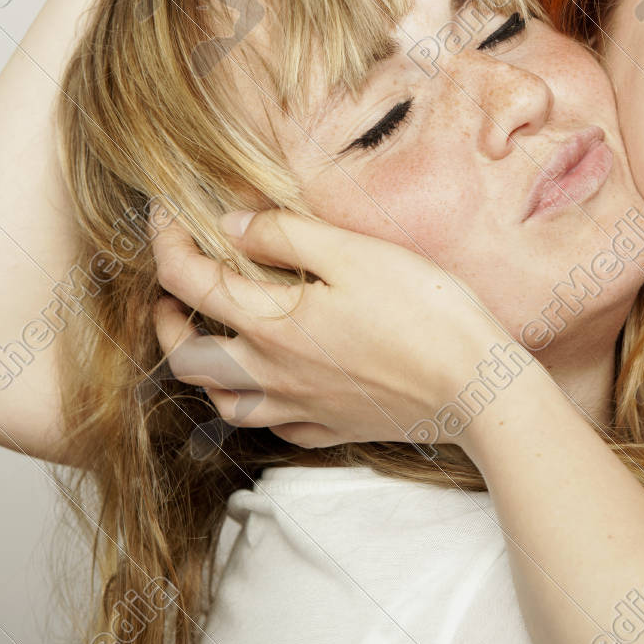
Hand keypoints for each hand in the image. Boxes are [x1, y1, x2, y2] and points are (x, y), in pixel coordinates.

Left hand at [151, 208, 506, 448]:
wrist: (477, 388)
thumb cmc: (425, 313)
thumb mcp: (354, 253)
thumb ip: (285, 235)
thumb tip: (231, 224)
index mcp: (272, 325)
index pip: (190, 281)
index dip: (166, 241)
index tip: (166, 214)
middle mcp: (274, 373)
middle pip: (188, 358)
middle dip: (166, 321)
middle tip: (170, 295)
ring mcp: (303, 408)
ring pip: (224, 402)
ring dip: (203, 371)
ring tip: (210, 343)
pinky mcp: (336, 428)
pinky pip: (276, 428)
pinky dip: (258, 406)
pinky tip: (272, 387)